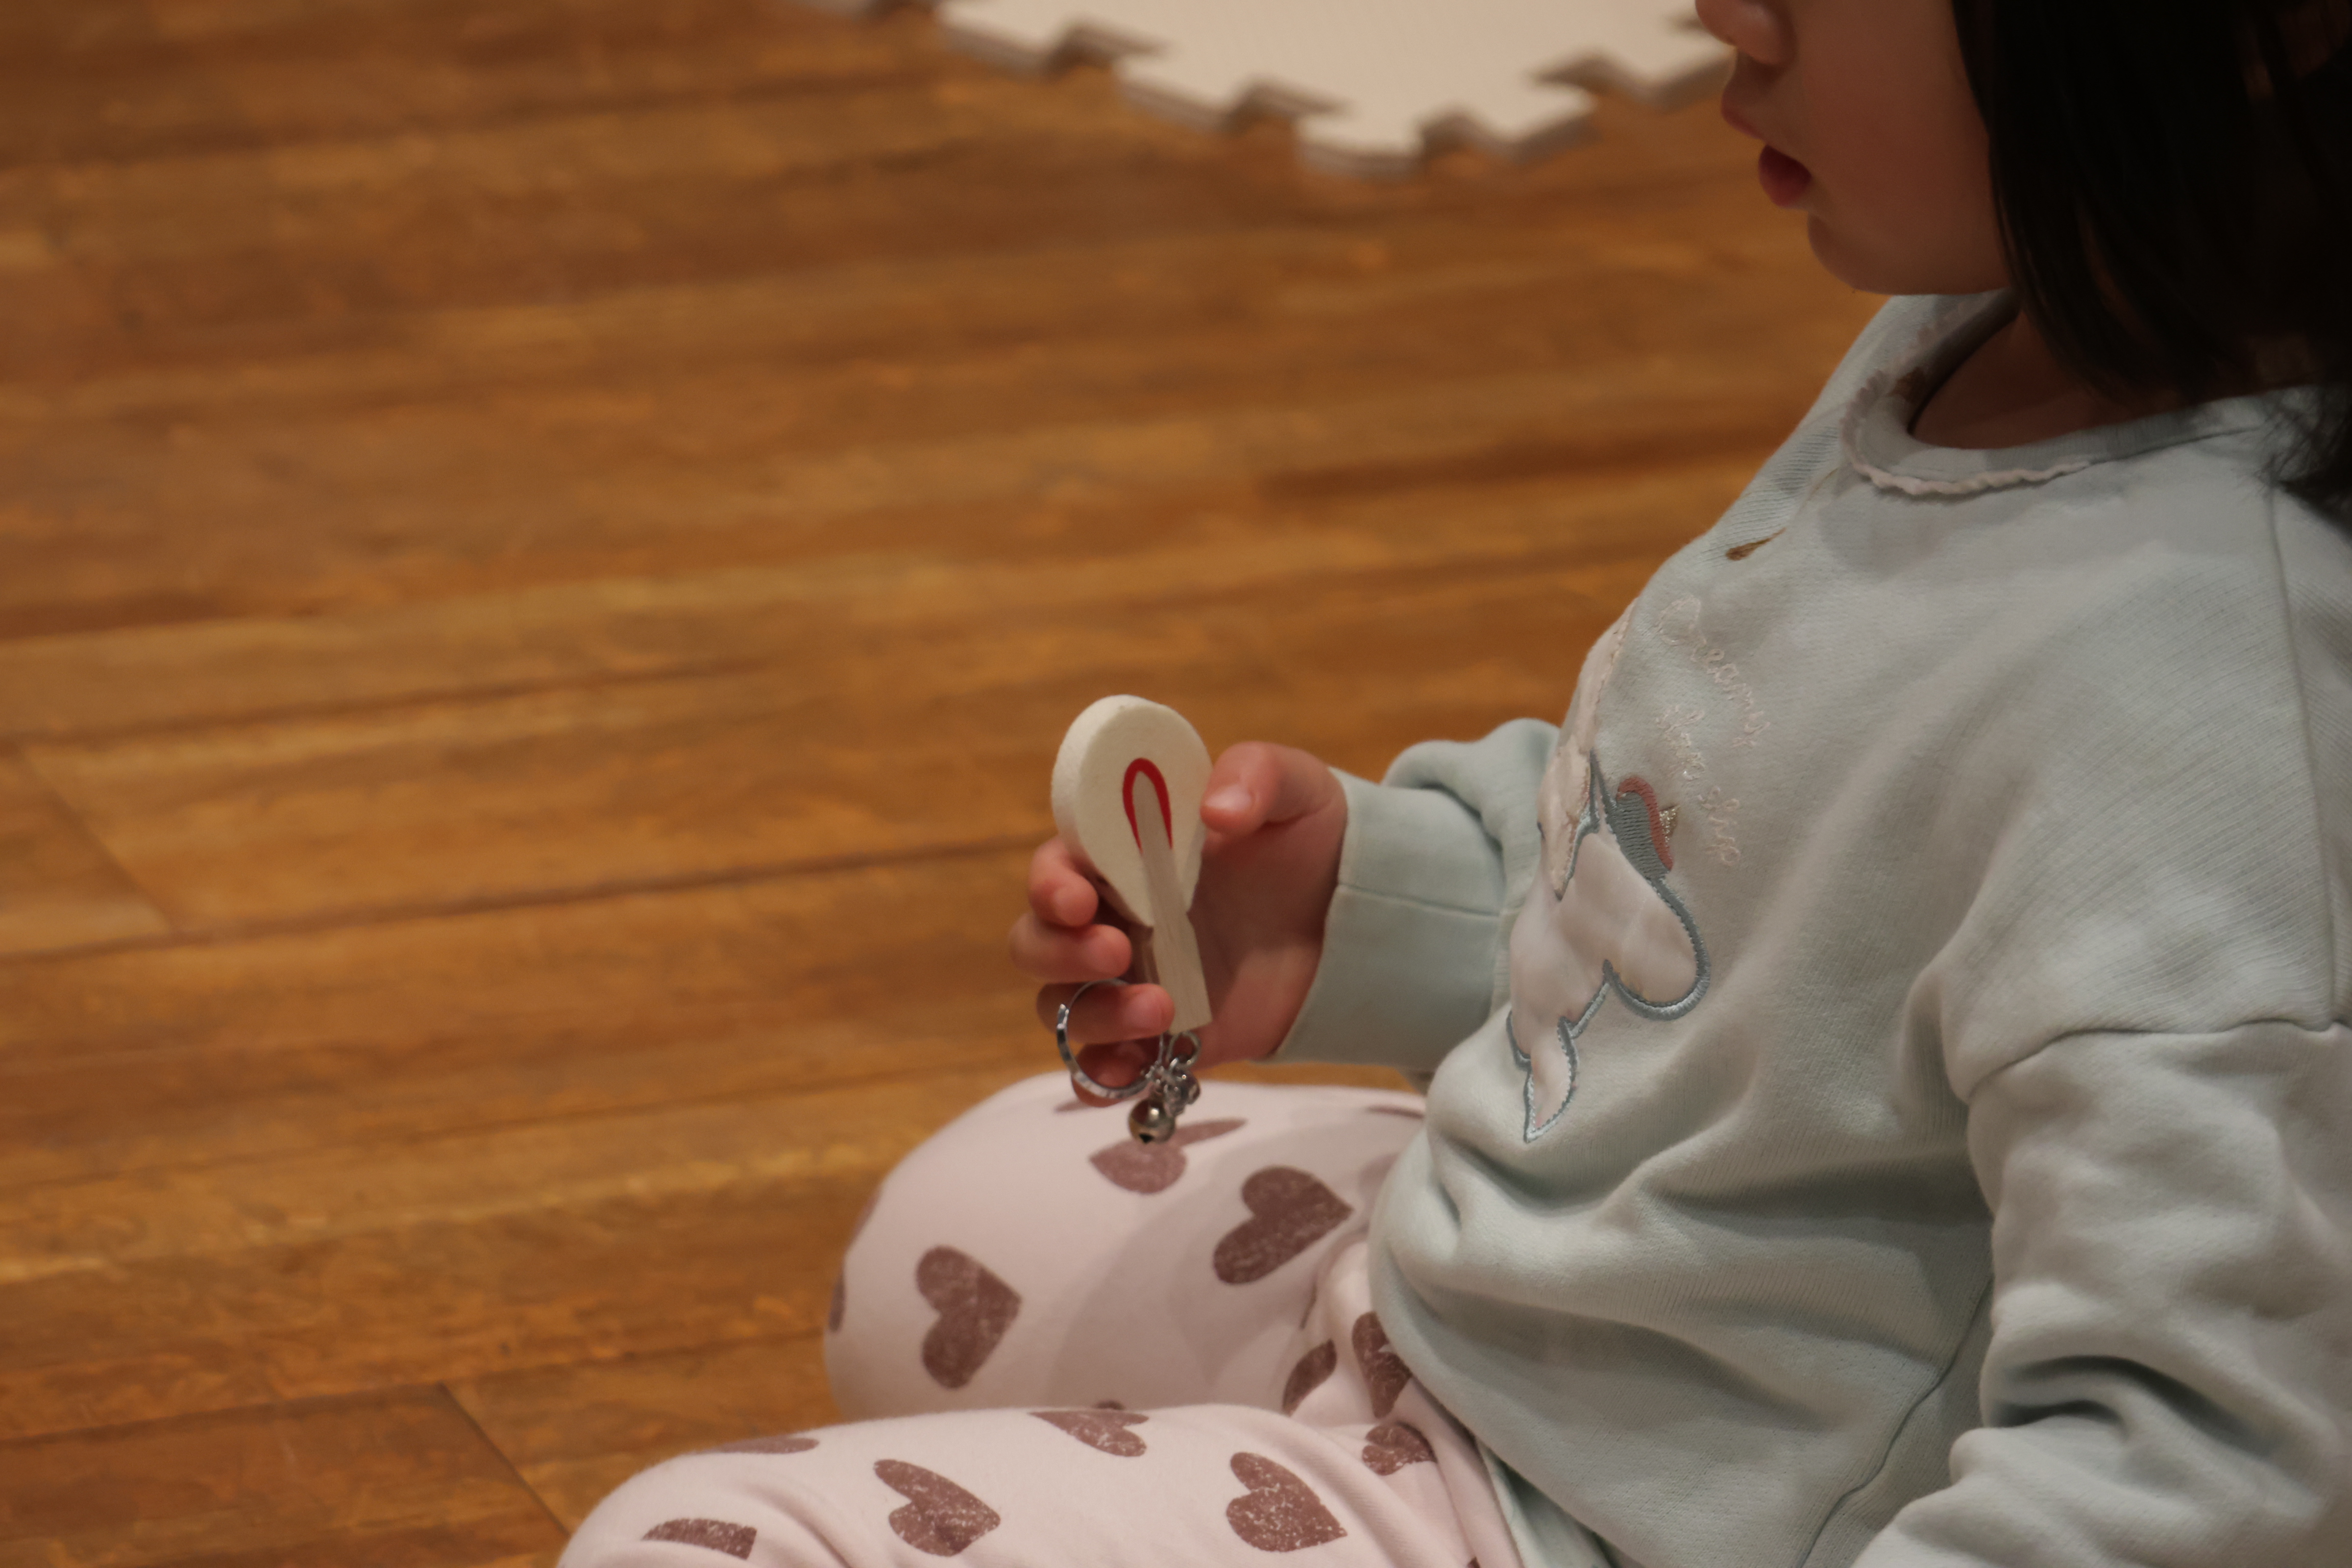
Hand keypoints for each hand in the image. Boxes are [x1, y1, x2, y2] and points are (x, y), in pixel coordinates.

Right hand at [1009, 742, 1346, 1097]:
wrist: (1359, 921)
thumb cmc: (1312, 842)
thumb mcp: (1297, 789)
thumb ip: (1257, 774)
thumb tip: (1218, 809)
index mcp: (1125, 857)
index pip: (1056, 867)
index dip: (1051, 884)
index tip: (1081, 898)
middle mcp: (1115, 920)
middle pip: (1037, 944)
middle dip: (1059, 953)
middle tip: (1117, 951)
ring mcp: (1135, 982)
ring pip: (1063, 1009)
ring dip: (1094, 1014)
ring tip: (1162, 1009)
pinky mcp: (1165, 1038)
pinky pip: (1103, 1068)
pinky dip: (1100, 1078)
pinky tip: (1129, 1073)